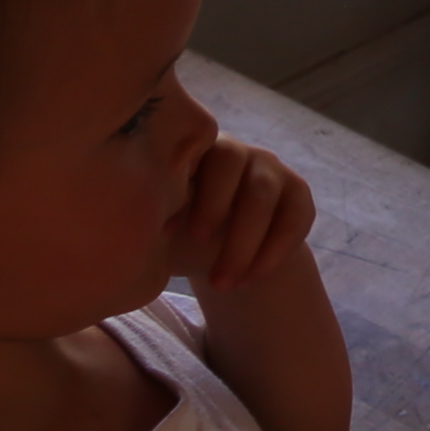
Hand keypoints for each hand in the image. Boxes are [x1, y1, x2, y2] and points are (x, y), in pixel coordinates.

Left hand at [164, 135, 316, 296]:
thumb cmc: (179, 235)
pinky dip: (273, 252)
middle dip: (213, 206)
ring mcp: (271, 170)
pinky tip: (249, 279)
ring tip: (222, 284)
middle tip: (197, 245)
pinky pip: (293, 218)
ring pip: (262, 194)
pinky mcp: (298, 195)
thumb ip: (152, 215)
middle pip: (231, 163)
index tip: (165, 229)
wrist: (221, 257)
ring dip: (242, 242)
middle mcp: (236, 152)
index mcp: (194, 151)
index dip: (179, 183)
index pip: (192, 146)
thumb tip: (131, 222)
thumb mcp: (161, 225)